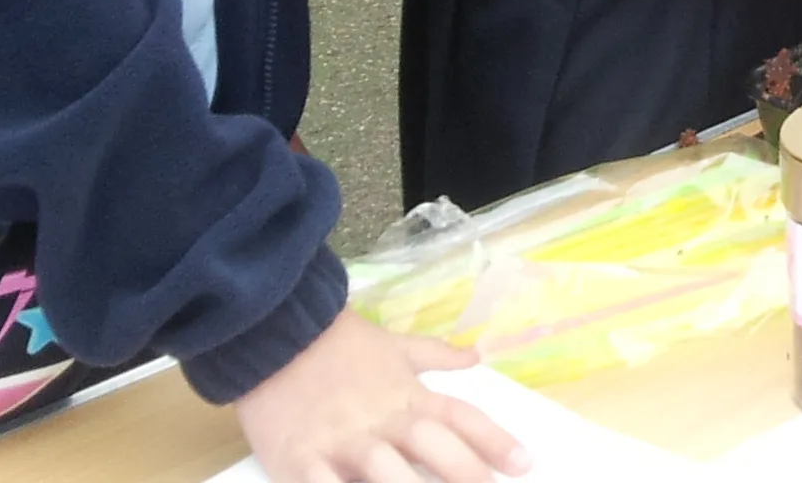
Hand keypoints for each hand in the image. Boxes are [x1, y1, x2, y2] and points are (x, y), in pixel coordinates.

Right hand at [232, 311, 526, 482]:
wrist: (276, 333)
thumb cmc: (339, 343)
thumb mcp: (394, 345)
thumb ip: (435, 356)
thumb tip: (476, 356)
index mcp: (408, 395)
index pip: (460, 419)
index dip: (494, 442)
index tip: (524, 464)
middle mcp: (383, 422)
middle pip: (433, 449)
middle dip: (464, 473)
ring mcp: (343, 443)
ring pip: (385, 474)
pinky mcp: (301, 462)